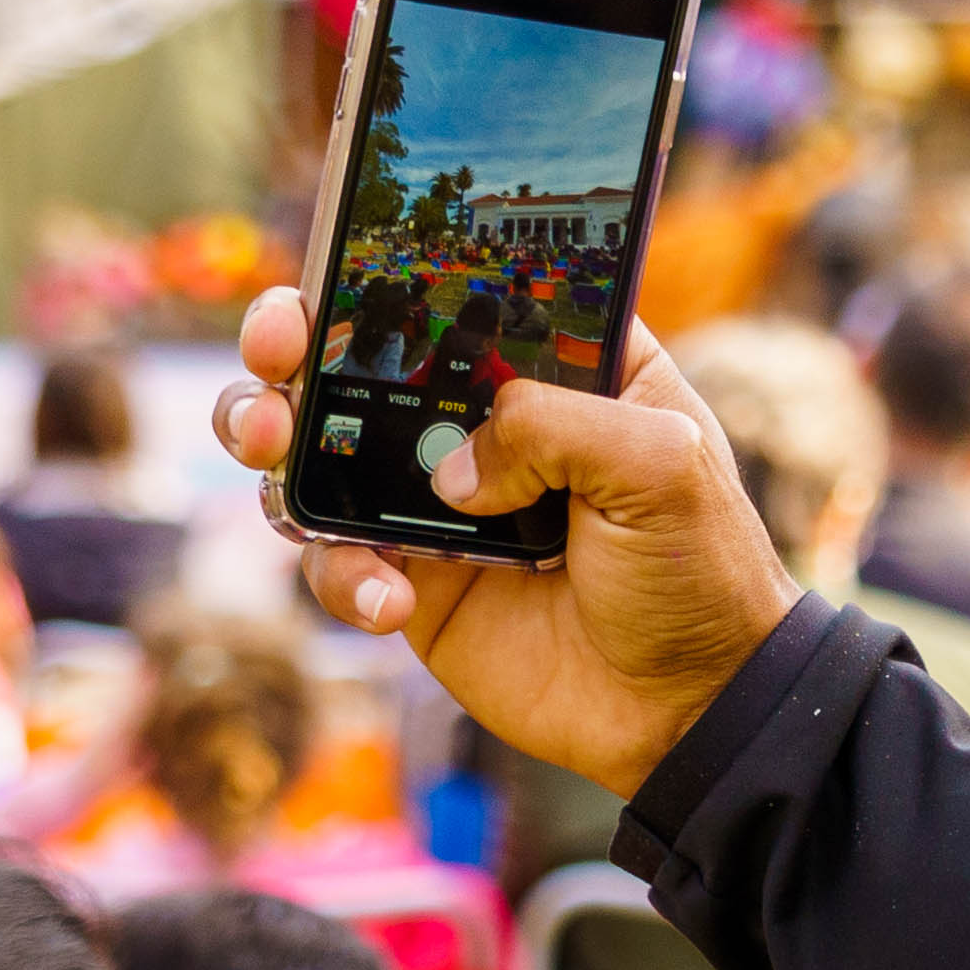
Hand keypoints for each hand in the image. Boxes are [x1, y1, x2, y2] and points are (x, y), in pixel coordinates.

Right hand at [217, 288, 799, 797]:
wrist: (691, 710)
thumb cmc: (701, 569)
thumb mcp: (660, 462)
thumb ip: (552, 427)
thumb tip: (450, 469)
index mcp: (560, 368)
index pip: (462, 291)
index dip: (392, 266)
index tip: (343, 259)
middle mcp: (488, 424)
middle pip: (365, 358)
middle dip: (298, 336)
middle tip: (279, 341)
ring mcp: (441, 503)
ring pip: (321, 451)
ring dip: (272, 436)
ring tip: (268, 442)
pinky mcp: (416, 582)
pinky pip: (337, 562)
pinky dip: (339, 573)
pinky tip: (386, 597)